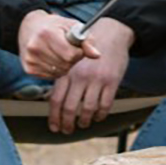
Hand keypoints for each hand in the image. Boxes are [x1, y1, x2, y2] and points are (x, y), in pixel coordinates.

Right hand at [18, 10, 100, 79]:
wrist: (30, 27)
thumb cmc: (56, 26)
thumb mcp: (73, 26)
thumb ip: (87, 41)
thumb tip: (97, 55)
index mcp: (47, 34)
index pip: (70, 55)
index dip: (78, 52)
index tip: (76, 46)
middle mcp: (35, 47)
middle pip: (65, 64)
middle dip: (72, 59)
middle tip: (68, 49)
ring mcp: (30, 59)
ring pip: (59, 72)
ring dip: (65, 65)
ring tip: (59, 52)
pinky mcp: (29, 69)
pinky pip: (51, 76)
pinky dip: (56, 70)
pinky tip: (52, 58)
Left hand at [48, 17, 133, 133]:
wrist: (112, 34)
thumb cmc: (89, 51)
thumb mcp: (72, 62)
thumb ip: (64, 79)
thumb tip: (53, 102)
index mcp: (67, 72)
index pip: (56, 100)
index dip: (54, 117)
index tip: (54, 127)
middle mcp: (80, 76)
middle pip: (70, 108)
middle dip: (67, 124)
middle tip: (68, 130)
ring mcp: (97, 79)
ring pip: (88, 109)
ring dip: (84, 121)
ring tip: (83, 124)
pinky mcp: (112, 81)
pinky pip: (105, 104)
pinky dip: (101, 114)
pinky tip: (98, 116)